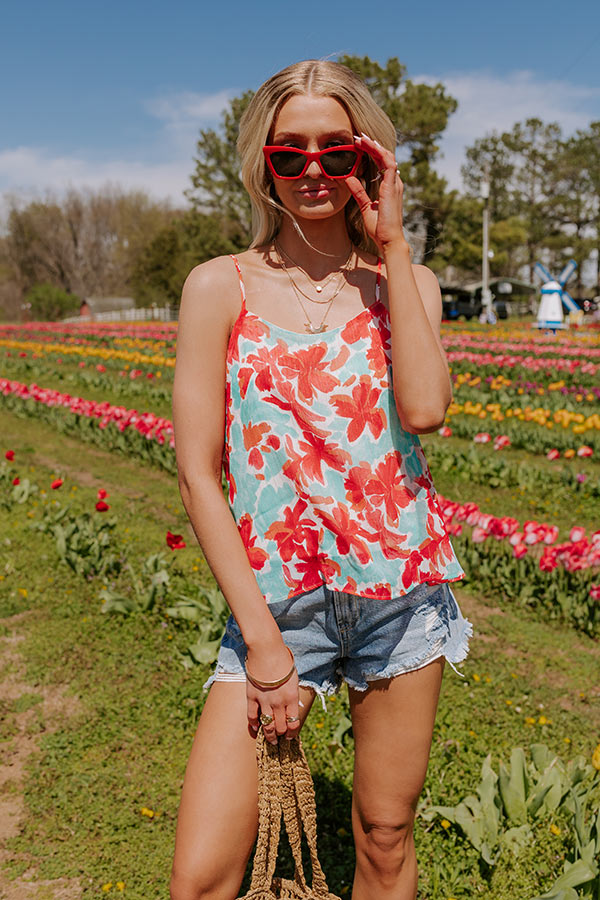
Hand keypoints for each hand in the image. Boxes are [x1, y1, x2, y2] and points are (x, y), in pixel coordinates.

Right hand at [245, 643, 300, 744]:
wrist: (267, 650)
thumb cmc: (283, 661)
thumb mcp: (294, 678)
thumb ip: (292, 693)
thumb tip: (291, 705)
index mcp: (292, 697)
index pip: (294, 722)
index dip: (293, 732)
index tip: (291, 735)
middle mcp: (279, 702)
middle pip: (280, 727)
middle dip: (281, 735)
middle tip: (280, 739)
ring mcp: (264, 701)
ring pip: (267, 725)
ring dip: (269, 735)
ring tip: (270, 740)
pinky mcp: (252, 696)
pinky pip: (252, 715)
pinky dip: (253, 724)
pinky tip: (255, 728)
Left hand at [346, 132, 406, 251]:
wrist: (388, 239)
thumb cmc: (379, 227)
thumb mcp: (365, 207)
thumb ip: (359, 192)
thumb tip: (350, 179)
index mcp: (389, 187)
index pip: (381, 164)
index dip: (371, 153)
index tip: (359, 146)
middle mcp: (394, 183)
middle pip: (384, 157)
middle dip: (372, 145)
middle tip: (358, 137)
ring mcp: (394, 184)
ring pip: (386, 156)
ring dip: (374, 146)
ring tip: (361, 138)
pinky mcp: (392, 187)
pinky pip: (388, 163)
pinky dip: (379, 153)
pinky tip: (369, 146)